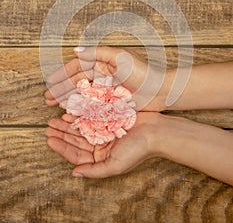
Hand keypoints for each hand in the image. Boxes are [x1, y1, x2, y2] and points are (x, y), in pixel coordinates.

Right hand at [44, 46, 166, 110]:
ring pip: (82, 94)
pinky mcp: (111, 101)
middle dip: (62, 88)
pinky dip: (80, 107)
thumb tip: (76, 50)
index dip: (63, 74)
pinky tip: (71, 112)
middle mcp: (102, 74)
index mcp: (103, 62)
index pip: (78, 67)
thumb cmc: (142, 71)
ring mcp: (106, 88)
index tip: (50, 81)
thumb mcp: (120, 57)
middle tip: (47, 97)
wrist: (161, 90)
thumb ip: (97, 53)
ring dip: (68, 98)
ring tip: (54, 104)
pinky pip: (91, 104)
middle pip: (77, 81)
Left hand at [45, 111, 162, 177]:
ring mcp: (105, 131)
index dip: (62, 147)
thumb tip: (75, 174)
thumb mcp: (115, 165)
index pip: (77, 154)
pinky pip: (91, 116)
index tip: (49, 139)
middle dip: (62, 134)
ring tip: (55, 119)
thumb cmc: (138, 150)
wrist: (156, 130)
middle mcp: (102, 146)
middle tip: (48, 127)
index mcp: (102, 158)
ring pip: (82, 128)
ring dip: (68, 124)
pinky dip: (81, 115)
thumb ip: (95, 171)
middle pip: (77, 140)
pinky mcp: (109, 118)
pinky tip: (71, 112)